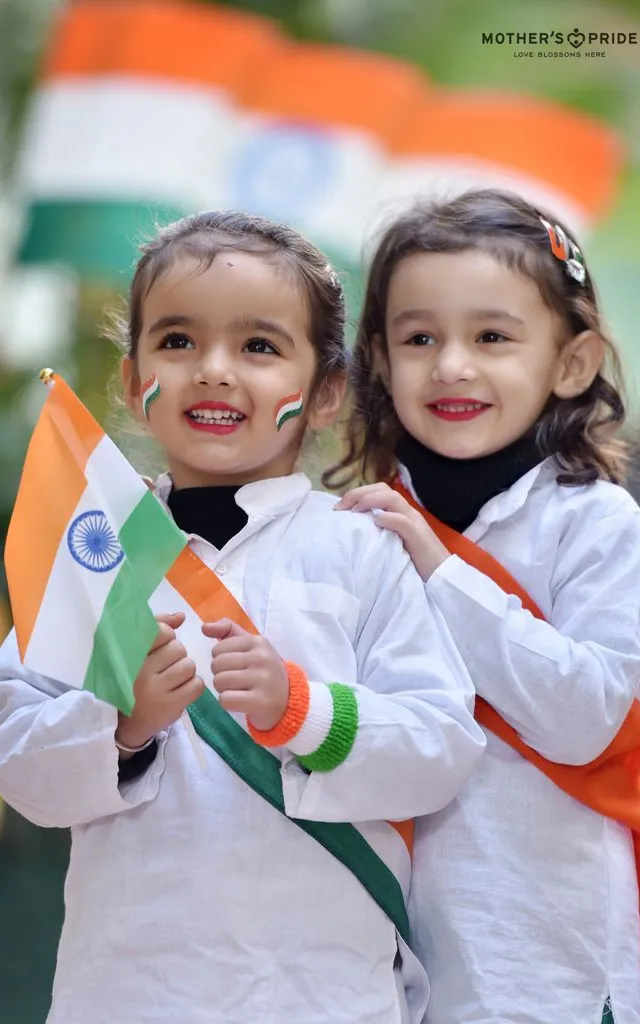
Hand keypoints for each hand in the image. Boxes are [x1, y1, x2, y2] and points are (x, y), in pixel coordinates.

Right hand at [115, 612, 203, 754]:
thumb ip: (157, 629)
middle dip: (177, 657)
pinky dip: (194, 686)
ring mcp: (154, 689)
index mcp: (130, 654)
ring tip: (174, 680)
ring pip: (189, 666)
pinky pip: (197, 685)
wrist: (126, 723)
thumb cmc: (135, 681)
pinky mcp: (169, 705)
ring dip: (186, 672)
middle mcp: (140, 670)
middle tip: (166, 669)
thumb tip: (181, 617)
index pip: (161, 631)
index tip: (159, 649)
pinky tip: (181, 691)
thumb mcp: (138, 653)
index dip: (167, 637)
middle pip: (178, 648)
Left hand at [202, 619, 288, 730]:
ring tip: (238, 690)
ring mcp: (263, 680)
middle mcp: (262, 658)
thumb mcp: (251, 645)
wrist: (288, 699)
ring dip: (223, 689)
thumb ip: (227, 630)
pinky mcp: (261, 701)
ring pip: (219, 682)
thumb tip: (204, 627)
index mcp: (258, 642)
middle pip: (217, 665)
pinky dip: (228, 703)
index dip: (221, 660)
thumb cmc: (263, 670)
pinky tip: (240, 701)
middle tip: (235, 680)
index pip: (218, 649)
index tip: (235, 666)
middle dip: (220, 675)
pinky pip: (226, 700)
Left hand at [335, 483, 449, 580]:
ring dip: (368, 500)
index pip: (380, 491)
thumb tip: (356, 530)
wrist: (443, 577)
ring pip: (392, 498)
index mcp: (402, 513)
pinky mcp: (418, 536)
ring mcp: (414, 522)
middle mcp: (408, 513)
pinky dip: (387, 518)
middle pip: (383, 489)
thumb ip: (381, 533)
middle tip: (340, 507)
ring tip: (353, 511)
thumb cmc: (417, 564)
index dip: (358, 493)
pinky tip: (374, 521)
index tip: (339, 508)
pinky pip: (402, 521)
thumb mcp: (394, 544)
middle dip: (359, 493)